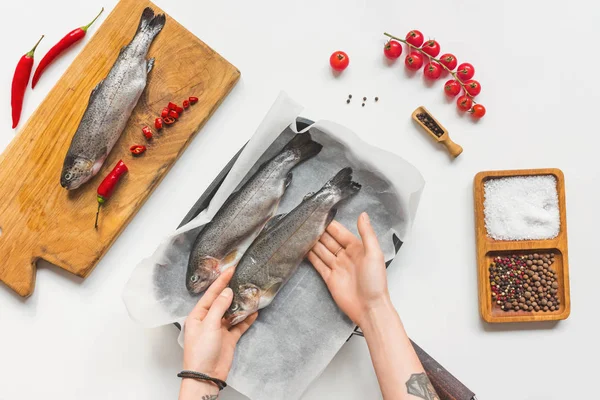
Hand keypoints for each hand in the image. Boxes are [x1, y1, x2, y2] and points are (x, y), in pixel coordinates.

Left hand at [183, 268, 257, 379]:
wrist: (206, 375)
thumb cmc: (200, 351)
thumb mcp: (209, 325)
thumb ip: (219, 307)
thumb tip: (227, 292)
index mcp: (198, 315)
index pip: (211, 294)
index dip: (220, 282)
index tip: (230, 270)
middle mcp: (208, 320)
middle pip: (221, 302)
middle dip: (231, 291)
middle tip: (242, 279)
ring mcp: (219, 329)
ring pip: (231, 313)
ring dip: (240, 305)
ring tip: (250, 294)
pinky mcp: (228, 338)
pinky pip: (239, 325)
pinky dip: (246, 319)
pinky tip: (253, 312)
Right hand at [308, 212, 389, 326]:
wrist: (370, 308)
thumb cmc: (375, 281)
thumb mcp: (374, 254)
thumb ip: (367, 233)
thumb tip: (362, 214)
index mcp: (357, 248)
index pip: (340, 233)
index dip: (329, 224)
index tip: (318, 215)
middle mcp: (345, 256)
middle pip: (328, 241)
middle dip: (318, 232)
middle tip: (305, 222)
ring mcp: (336, 267)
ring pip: (321, 251)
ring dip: (312, 243)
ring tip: (300, 233)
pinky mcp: (329, 278)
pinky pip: (318, 264)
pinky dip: (310, 257)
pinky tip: (302, 249)